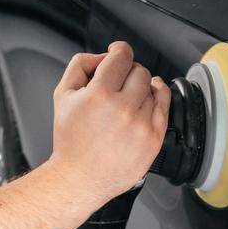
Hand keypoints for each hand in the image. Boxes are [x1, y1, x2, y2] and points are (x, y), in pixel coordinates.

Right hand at [51, 41, 169, 201]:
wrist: (80, 178)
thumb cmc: (71, 140)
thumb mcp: (62, 94)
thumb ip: (81, 65)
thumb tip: (103, 56)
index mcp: (99, 94)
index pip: (122, 56)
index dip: (119, 50)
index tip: (117, 53)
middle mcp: (123, 108)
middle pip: (139, 70)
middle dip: (127, 72)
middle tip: (117, 84)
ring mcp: (141, 124)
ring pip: (152, 87)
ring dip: (140, 89)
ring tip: (124, 101)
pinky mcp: (154, 138)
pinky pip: (165, 105)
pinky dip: (158, 96)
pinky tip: (148, 98)